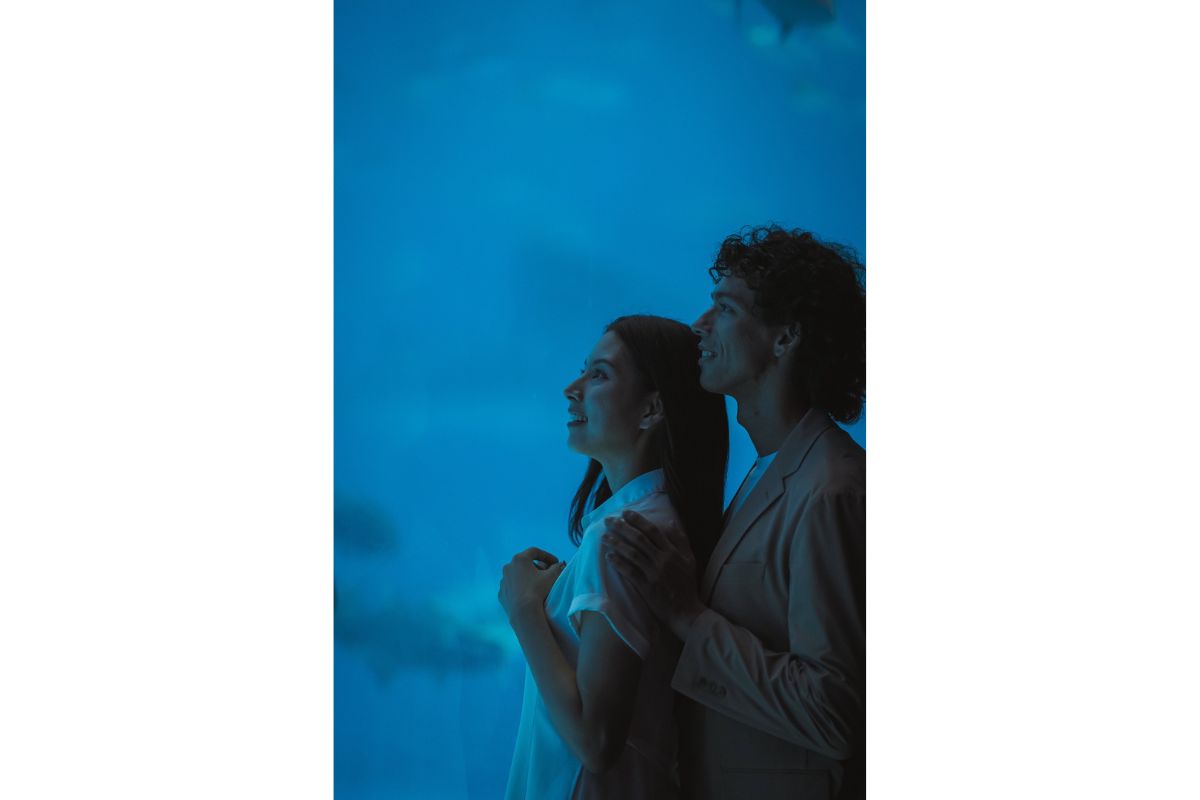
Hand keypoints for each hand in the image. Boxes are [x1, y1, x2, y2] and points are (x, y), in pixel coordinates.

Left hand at [498, 547, 565, 623]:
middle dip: (537, 566)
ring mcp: (503, 581)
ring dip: (527, 577)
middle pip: (525, 563)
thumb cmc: (537, 590)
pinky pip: (512, 587)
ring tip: (537, 584)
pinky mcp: (501, 593)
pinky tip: (527, 594)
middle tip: (547, 573)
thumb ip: (557, 567)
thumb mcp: (552, 576)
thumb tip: (559, 565)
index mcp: (519, 559)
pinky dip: (520, 588)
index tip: (555, 562)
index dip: (547, 556)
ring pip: (517, 575)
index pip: (535, 552)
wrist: (523, 612)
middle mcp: (508, 567)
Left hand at [601, 510, 706, 639]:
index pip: (653, 531)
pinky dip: (619, 563)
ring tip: (604, 536)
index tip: (625, 513)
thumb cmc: (687, 585)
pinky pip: (630, 572)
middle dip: (622, 528)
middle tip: (608, 520)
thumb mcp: (690, 560)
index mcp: (672, 552)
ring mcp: (654, 573)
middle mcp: (662, 560)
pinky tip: (609, 556)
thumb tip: (672, 522)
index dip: (638, 521)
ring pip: (632, 554)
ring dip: (617, 543)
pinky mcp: (646, 587)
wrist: (686, 611)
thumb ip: (681, 540)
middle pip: (639, 539)